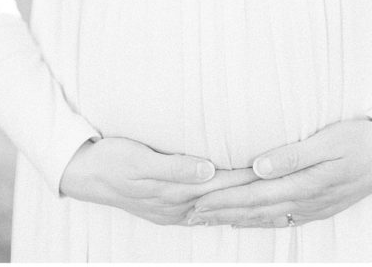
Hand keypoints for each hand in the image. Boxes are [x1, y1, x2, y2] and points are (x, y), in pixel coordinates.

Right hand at [59, 137, 256, 225]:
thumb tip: (208, 171)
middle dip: (254, 196)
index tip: (275, 171)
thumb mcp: (139, 160)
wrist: (85, 173)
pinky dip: (227, 210)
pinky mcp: (170, 209)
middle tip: (286, 187)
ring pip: (218, 209)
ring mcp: (174, 211)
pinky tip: (239, 210)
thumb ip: (174, 167)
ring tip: (274, 205)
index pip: (221, 185)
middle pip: (224, 201)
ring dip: (245, 208)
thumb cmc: (112, 159)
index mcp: (173, 193)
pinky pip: (206, 212)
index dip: (248, 178)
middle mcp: (178, 207)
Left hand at [186, 118, 371, 227]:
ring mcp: (312, 208)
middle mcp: (305, 201)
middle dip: (221, 213)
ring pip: (265, 217)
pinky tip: (247, 222)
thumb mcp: (329, 140)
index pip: (253, 194)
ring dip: (235, 219)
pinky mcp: (319, 207)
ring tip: (209, 220)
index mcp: (304, 184)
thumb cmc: (361, 139)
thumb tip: (259, 167)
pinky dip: (259, 222)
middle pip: (254, 210)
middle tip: (190, 215)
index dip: (223, 199)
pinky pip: (281, 218)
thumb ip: (293, 155)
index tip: (197, 201)